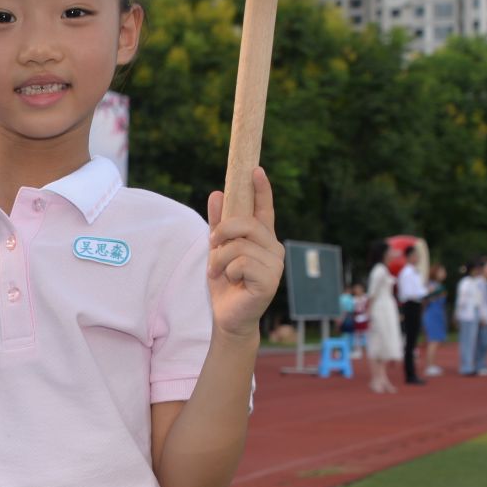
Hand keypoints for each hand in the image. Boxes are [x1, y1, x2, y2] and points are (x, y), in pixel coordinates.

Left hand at [205, 166, 284, 339]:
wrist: (228, 317)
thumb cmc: (226, 283)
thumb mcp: (217, 249)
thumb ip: (219, 224)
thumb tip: (218, 194)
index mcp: (263, 239)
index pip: (265, 209)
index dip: (262, 189)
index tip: (255, 170)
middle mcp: (274, 249)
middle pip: (247, 224)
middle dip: (223, 231)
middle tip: (212, 244)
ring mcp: (275, 265)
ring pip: (240, 245)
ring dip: (221, 258)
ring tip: (218, 271)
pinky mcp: (270, 281)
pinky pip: (242, 263)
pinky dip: (229, 271)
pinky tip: (232, 282)